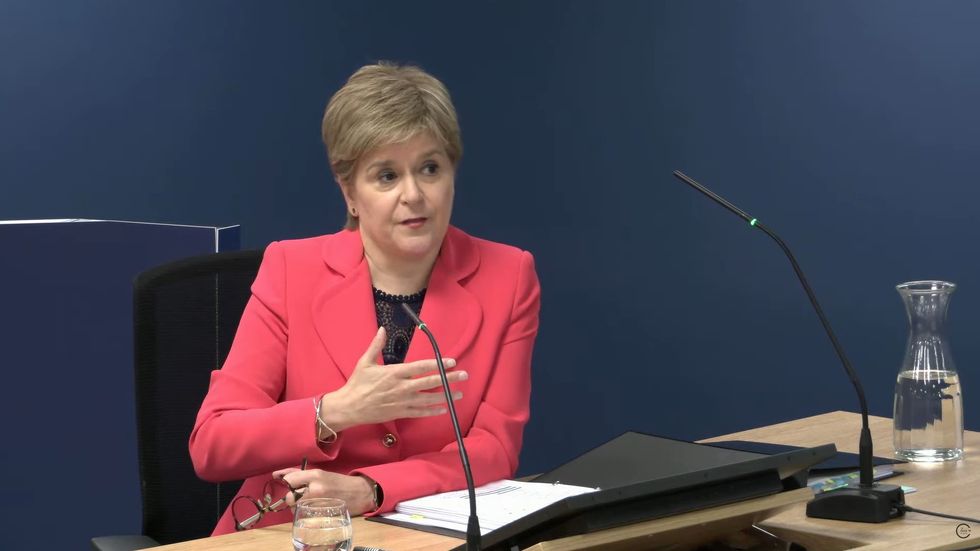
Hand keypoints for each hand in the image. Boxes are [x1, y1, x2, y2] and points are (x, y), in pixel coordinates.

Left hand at [274, 467, 375, 515]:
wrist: (360, 493)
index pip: (289, 479)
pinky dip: (304, 514)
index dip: (287, 483)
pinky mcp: (322, 514)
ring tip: (307, 503)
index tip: (290, 485)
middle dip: (291, 498)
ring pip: (295, 508)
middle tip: (299, 497)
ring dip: (297, 507)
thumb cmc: (339, 482)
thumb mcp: (321, 474)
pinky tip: (311, 510)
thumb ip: (300, 475)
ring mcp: (319, 503)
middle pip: (289, 497)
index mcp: (316, 475)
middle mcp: (316, 488)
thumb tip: (277, 475)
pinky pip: (303, 516)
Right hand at [320, 327, 466, 429]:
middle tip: (464, 375)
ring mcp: (402, 401)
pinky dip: (432, 411)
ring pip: (429, 398)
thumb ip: (376, 345)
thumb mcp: (365, 362)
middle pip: (430, 382)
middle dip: (449, 378)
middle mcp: (401, 387)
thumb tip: (382, 329)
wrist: (349, 407)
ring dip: (446, 396)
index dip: (438, 363)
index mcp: (394, 372)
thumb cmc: (357, 383)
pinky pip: (420, 413)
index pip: (421, 367)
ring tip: (459, 393)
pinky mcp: (400, 413)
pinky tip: (443, 409)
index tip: (451, 361)